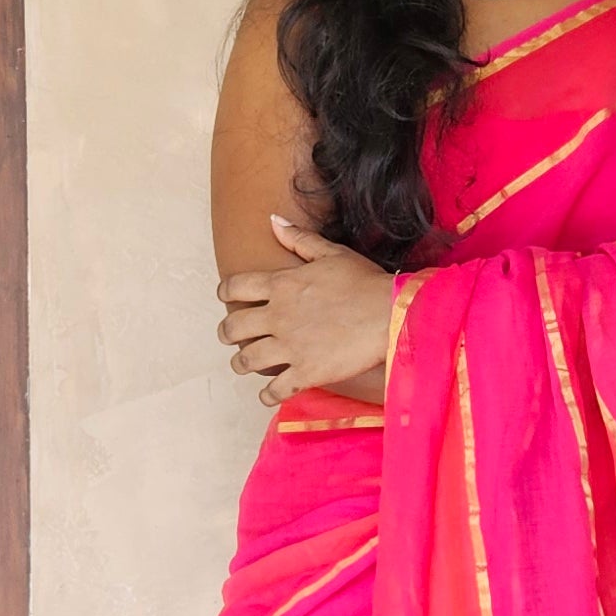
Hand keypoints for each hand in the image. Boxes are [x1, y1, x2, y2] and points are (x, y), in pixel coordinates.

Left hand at [218, 214, 396, 406]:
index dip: (225, 292)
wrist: (390, 313)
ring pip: (247, 360)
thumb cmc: (365, 281)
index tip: (225, 297)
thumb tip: (274, 221)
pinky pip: (275, 389)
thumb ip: (299, 239)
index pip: (235, 286)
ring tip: (243, 364)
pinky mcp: (305, 372)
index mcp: (282, 285)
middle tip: (229, 336)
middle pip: (233, 327)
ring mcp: (290, 347)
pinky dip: (267, 394)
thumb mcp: (332, 253)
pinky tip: (268, 393)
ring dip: (241, 363)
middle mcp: (278, 316)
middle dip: (227, 333)